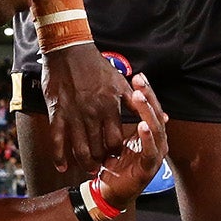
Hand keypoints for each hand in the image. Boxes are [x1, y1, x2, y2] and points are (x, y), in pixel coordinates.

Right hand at [42, 43, 132, 173]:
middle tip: (101, 168)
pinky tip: (62, 167)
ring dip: (84, 163)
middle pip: (98, 149)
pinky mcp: (57, 113)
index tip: (116, 156)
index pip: (115, 140)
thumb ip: (138, 103)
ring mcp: (73, 115)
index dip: (116, 152)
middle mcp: (92, 114)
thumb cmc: (96, 66)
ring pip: (79, 149)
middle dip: (101, 162)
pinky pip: (57, 140)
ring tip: (87, 169)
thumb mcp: (121, 83)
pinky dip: (59, 156)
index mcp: (109, 107)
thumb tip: (163, 116)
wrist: (69, 51)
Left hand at [95, 75, 169, 210]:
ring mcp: (156, 155)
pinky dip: (147, 138)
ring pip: (155, 130)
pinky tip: (142, 125)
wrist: (109, 190)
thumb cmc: (115, 161)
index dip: (147, 92)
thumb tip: (126, 97)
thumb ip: (126, 119)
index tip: (138, 76)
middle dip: (148, 97)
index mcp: (151, 134)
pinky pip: (150, 151)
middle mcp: (158, 142)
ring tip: (139, 97)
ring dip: (147, 112)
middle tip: (139, 80)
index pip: (152, 108)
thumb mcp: (120, 135)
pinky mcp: (149, 168)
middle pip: (156, 115)